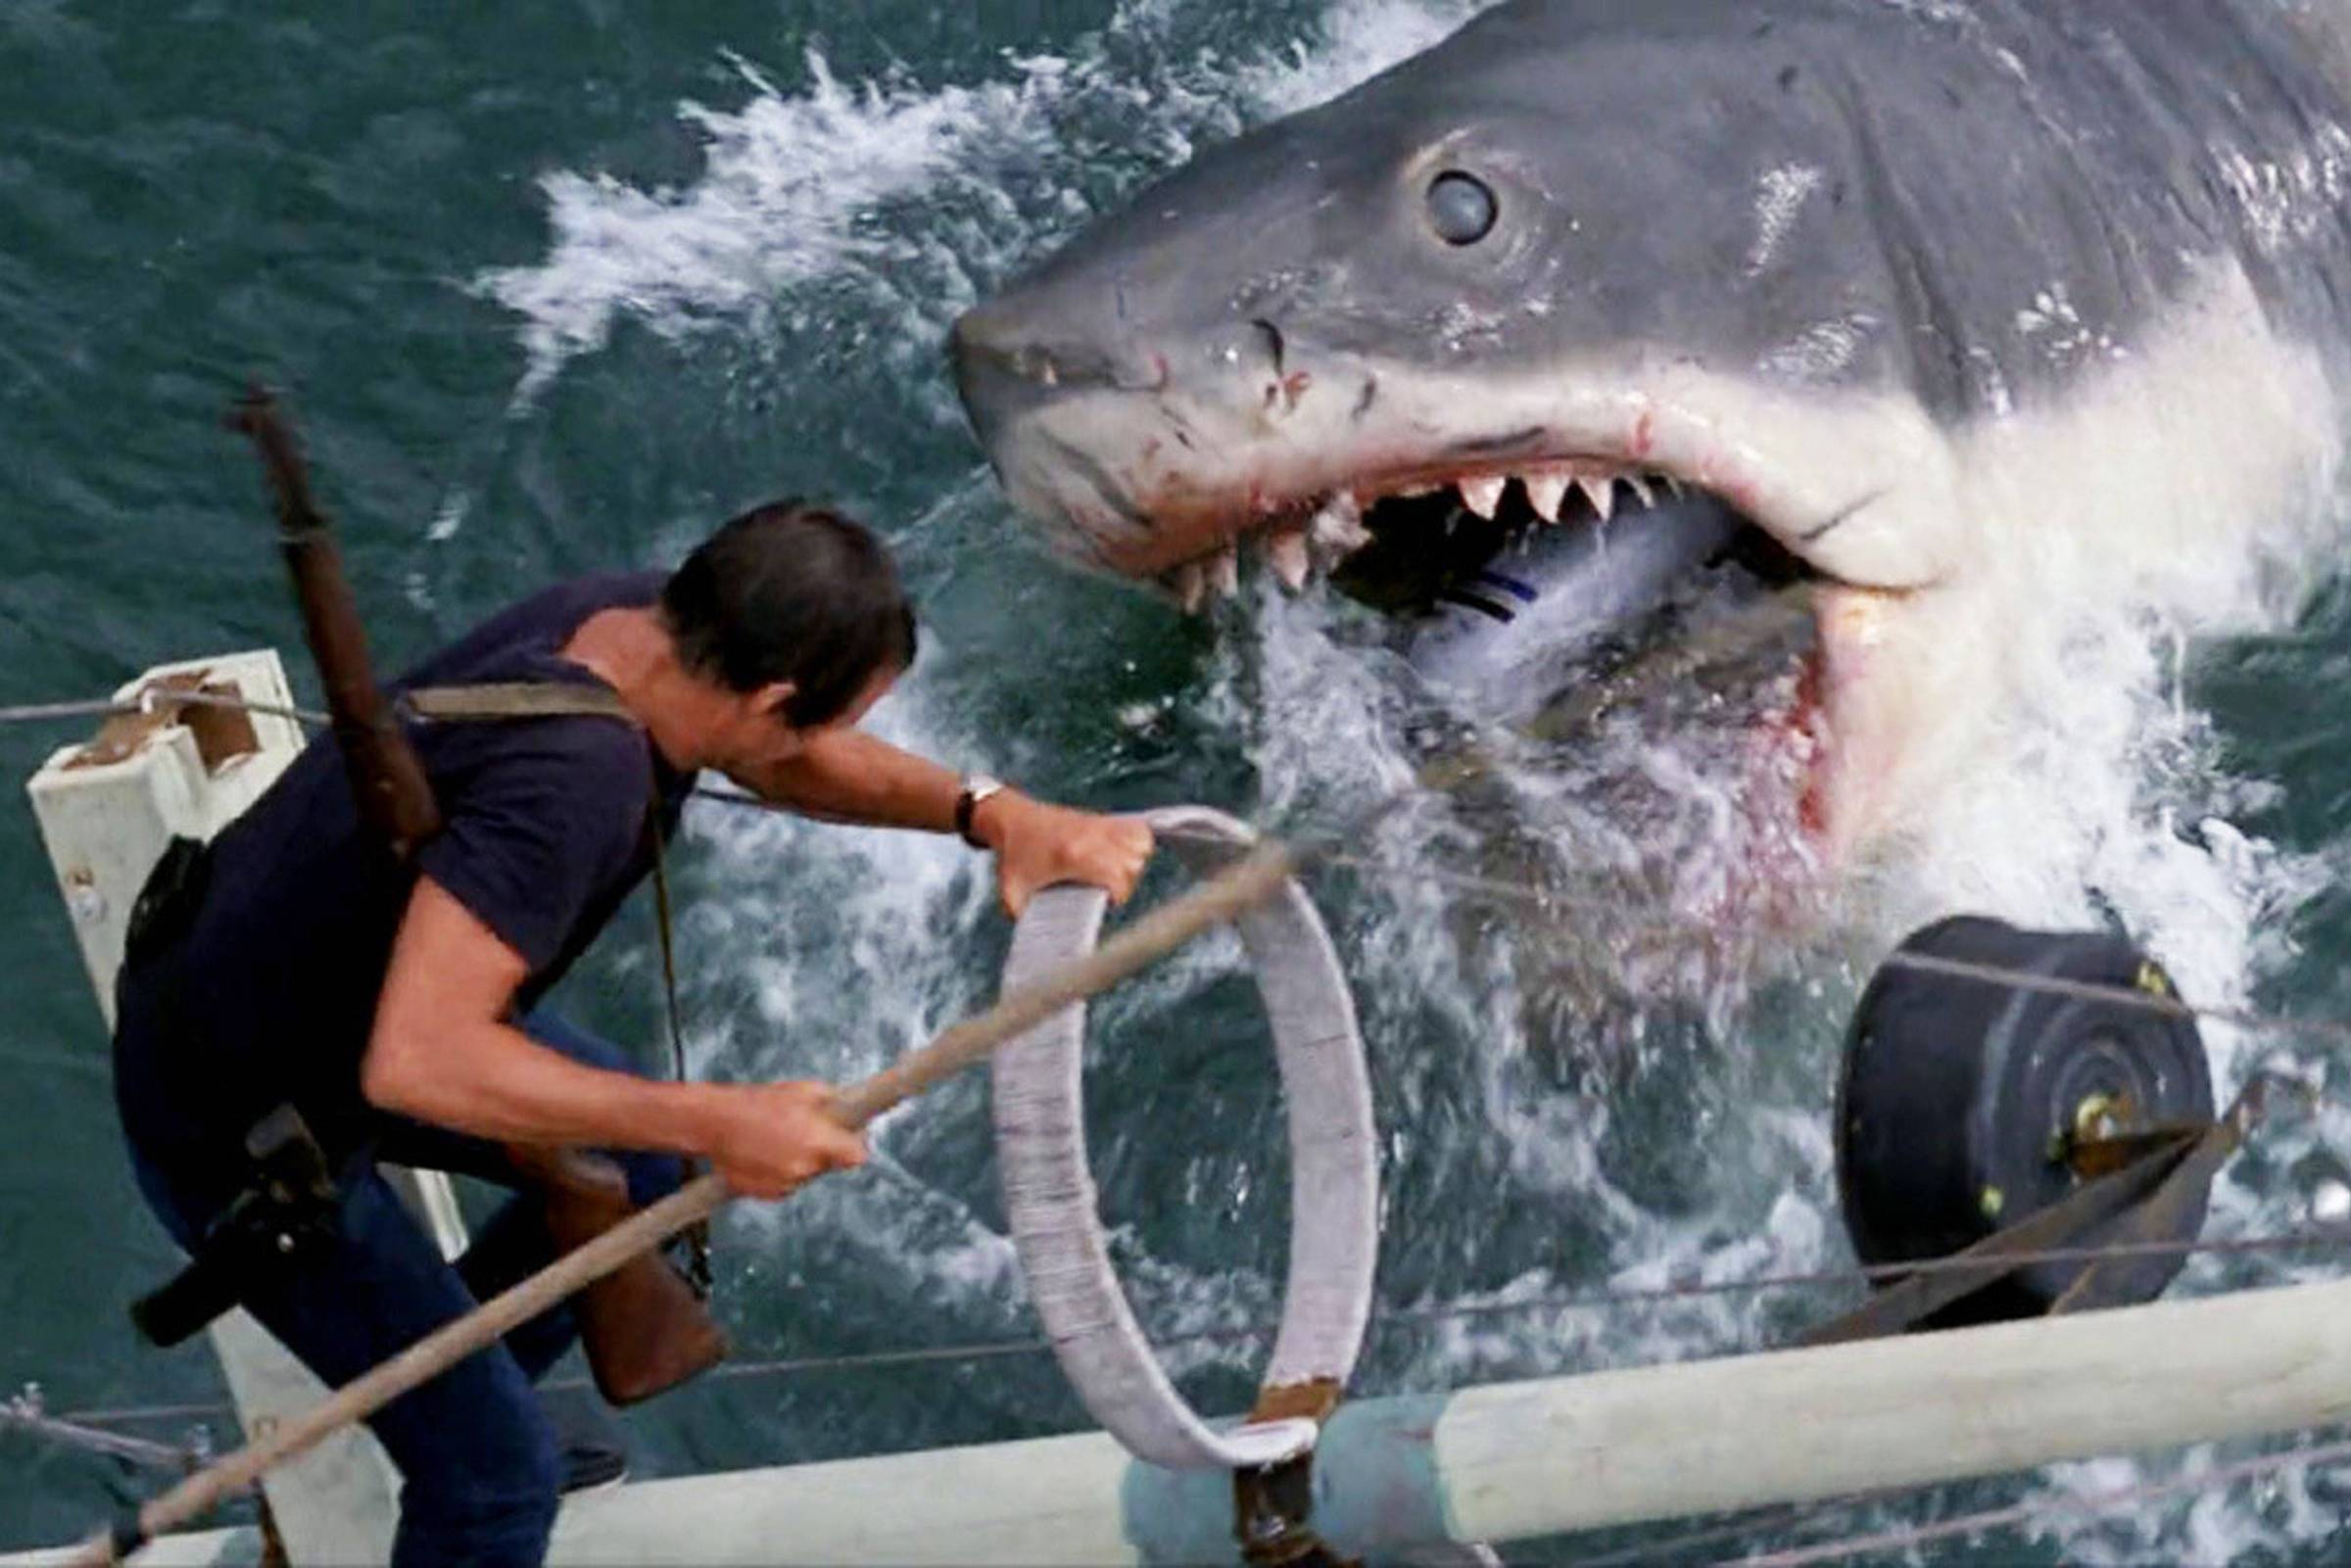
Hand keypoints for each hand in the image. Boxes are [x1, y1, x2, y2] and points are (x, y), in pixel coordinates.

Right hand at [694, 1081, 866, 1200]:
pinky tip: (764, 1153)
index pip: (858, 1156)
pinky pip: (786, 1184)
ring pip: (807, 1174)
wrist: (712, 1123)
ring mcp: (785, 1184)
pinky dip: (780, 1172)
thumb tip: (852, 1108)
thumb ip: (833, 1103)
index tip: (850, 1138)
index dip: (855, 1146)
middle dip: (823, 1149)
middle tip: (803, 1129)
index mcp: (818, 1141)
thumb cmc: (756, 1103)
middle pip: (830, 1164)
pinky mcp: (767, 1194)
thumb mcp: (803, 1090)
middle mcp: (805, 1167)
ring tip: (777, 1138)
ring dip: (800, 1161)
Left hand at [973, 792, 1154, 917]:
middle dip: (1127, 882)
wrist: (1011, 819)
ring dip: (1135, 862)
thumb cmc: (1012, 856)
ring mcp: (1098, 825)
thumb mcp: (1012, 893)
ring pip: (1141, 844)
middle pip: (1133, 863)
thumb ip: (1026, 918)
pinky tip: (1125, 855)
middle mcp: (1091, 838)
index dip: (1118, 895)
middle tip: (1109, 890)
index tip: (1108, 902)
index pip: (1116, 876)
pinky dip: (1138, 842)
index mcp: (1072, 856)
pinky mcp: (1101, 820)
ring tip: (1118, 873)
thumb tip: (1041, 945)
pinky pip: (1137, 829)